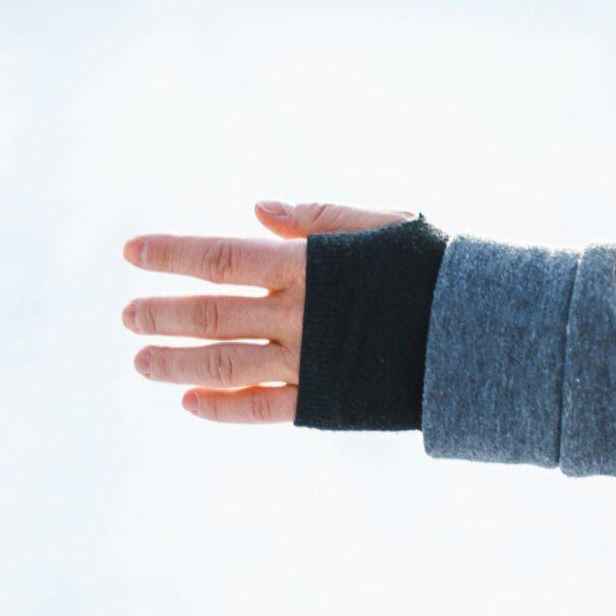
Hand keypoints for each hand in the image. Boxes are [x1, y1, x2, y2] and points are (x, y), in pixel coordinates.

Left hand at [121, 200, 414, 422]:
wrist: (487, 335)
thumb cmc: (439, 270)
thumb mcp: (387, 225)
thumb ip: (321, 217)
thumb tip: (256, 209)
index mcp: (312, 265)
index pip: (221, 258)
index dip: (171, 254)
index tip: (131, 252)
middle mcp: (301, 315)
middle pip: (210, 314)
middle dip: (163, 312)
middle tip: (128, 315)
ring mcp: (309, 362)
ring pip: (223, 364)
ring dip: (175, 361)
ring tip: (139, 360)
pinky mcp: (326, 402)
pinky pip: (260, 407)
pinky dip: (220, 406)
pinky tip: (189, 401)